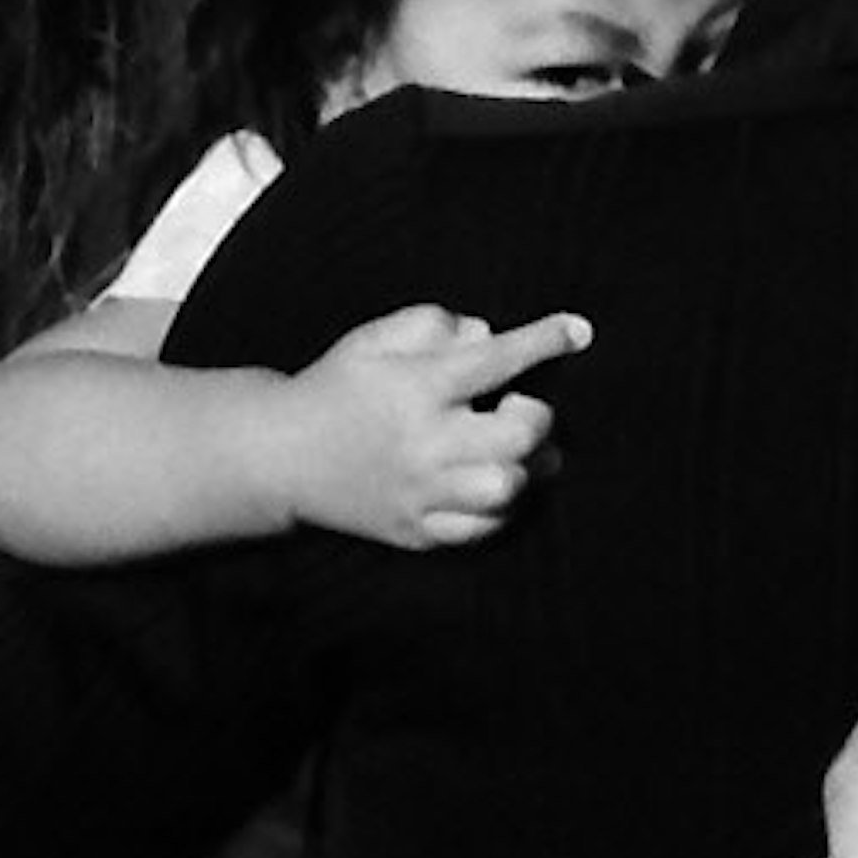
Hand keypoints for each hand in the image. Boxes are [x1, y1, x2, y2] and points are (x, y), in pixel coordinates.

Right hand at [274, 302, 586, 551]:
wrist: (279, 456)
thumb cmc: (335, 387)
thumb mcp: (373, 339)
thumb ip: (434, 324)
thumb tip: (489, 334)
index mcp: (414, 389)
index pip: (496, 361)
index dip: (545, 341)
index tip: (579, 331)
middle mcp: (423, 445)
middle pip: (518, 438)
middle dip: (536, 417)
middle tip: (518, 407)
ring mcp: (421, 494)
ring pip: (507, 490)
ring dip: (526, 467)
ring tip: (514, 452)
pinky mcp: (417, 532)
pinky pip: (483, 530)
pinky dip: (502, 507)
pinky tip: (491, 483)